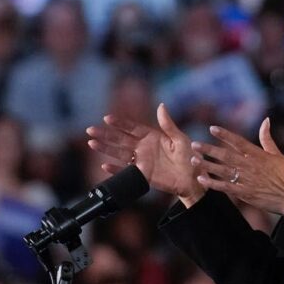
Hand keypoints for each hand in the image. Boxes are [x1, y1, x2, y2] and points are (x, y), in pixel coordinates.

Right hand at [86, 104, 204, 206]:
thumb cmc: (190, 156)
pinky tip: (105, 166)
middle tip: (90, 130)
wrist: (193, 178)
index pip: (132, 128)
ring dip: (106, 149)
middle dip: (105, 135)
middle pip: (120, 139)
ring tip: (92, 143)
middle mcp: (143, 148)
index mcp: (152, 136)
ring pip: (119, 154)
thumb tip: (161, 106)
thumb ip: (169, 125)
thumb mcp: (180, 139)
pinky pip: (126, 172)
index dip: (119, 123)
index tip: (107, 118)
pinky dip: (116, 170)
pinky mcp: (143, 175)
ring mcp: (142, 161)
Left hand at [191, 118, 283, 214]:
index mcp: (258, 155)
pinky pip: (225, 187)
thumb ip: (267, 138)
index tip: (212, 129)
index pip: (238, 142)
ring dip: (207, 165)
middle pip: (226, 155)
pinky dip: (213, 183)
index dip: (225, 135)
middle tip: (194, 145)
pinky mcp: (244, 193)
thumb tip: (266, 120)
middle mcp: (250, 166)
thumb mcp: (278, 154)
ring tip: (194, 160)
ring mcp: (246, 180)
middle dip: (209, 149)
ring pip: (222, 170)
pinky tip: (202, 179)